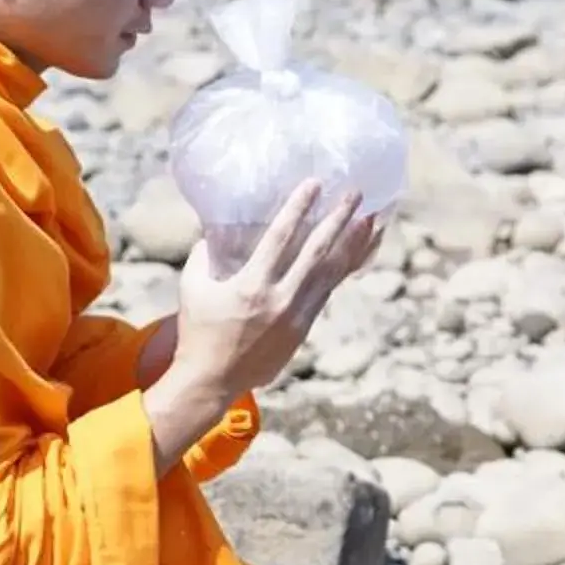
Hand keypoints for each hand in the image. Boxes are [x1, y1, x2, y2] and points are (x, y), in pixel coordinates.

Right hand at [151, 183, 373, 449]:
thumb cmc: (199, 329)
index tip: (314, 184)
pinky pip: (328, 291)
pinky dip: (344, 270)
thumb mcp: (193, 285)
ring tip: (371, 219)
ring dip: (352, 244)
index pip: (279, 238)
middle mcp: (279, 300)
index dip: (298, 208)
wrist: (212, 379)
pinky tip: (356, 252)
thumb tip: (217, 225)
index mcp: (251, 286)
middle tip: (355, 194)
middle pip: (316, 252)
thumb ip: (206, 253)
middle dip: (338, 220)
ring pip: (331, 273)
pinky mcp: (304, 328)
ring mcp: (296, 316)